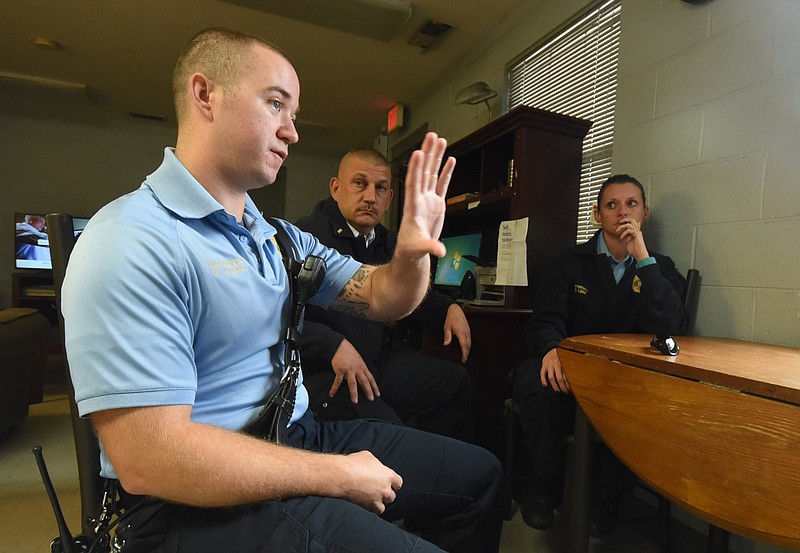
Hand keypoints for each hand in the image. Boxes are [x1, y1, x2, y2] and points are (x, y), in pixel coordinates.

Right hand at [329, 339, 379, 402]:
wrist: (341, 347)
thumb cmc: (350, 354)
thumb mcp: (359, 361)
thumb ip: (361, 370)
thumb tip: (364, 379)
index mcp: (363, 367)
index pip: (371, 378)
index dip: (375, 386)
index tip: (377, 394)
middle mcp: (357, 369)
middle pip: (364, 381)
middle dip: (368, 390)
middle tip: (370, 398)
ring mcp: (349, 370)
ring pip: (352, 383)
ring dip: (354, 393)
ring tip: (355, 400)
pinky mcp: (340, 370)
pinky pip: (337, 381)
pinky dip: (334, 388)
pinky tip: (332, 393)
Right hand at [341, 451, 402, 513]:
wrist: (342, 476)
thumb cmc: (354, 464)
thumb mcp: (368, 457)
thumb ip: (376, 464)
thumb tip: (374, 466)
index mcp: (389, 475)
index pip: (398, 482)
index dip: (393, 483)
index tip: (388, 483)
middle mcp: (386, 488)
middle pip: (392, 494)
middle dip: (386, 492)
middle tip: (377, 489)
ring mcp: (379, 498)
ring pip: (387, 503)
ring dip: (381, 500)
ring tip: (372, 496)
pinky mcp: (371, 506)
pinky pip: (379, 510)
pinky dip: (375, 507)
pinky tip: (369, 502)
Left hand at [394, 132, 455, 260]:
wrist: (414, 251)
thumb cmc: (410, 249)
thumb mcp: (418, 248)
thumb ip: (429, 247)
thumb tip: (439, 251)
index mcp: (413, 206)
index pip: (413, 183)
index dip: (415, 168)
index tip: (417, 153)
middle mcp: (420, 199)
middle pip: (423, 171)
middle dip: (427, 153)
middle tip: (431, 136)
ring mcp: (428, 199)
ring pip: (431, 173)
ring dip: (435, 157)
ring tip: (440, 140)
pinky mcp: (436, 204)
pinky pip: (441, 184)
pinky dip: (445, 172)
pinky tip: (449, 160)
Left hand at [443, 303, 470, 362]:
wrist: (456, 310)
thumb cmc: (451, 318)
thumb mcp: (447, 327)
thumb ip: (447, 336)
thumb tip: (446, 344)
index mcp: (461, 333)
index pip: (464, 346)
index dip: (464, 353)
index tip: (464, 359)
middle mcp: (466, 332)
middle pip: (468, 346)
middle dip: (467, 353)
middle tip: (464, 359)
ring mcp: (468, 331)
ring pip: (470, 343)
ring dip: (468, 349)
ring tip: (465, 354)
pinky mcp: (468, 329)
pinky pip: (469, 339)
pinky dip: (468, 344)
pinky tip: (466, 346)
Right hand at [539, 348, 570, 393]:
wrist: (551, 347)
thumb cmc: (560, 355)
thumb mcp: (566, 359)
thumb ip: (569, 367)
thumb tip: (576, 377)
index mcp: (564, 364)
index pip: (567, 376)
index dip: (569, 384)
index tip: (571, 390)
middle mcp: (557, 365)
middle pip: (560, 378)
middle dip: (563, 387)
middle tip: (565, 392)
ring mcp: (550, 365)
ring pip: (551, 378)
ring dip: (554, 386)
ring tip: (558, 391)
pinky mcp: (544, 365)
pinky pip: (542, 374)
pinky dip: (543, 380)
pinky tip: (545, 385)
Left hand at [615, 216, 648, 260]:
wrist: (640, 254)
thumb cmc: (635, 250)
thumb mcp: (629, 242)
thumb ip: (627, 237)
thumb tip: (623, 235)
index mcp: (636, 232)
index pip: (632, 222)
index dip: (626, 221)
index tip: (619, 224)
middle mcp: (637, 231)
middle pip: (633, 220)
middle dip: (625, 219)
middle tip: (619, 222)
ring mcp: (638, 232)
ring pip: (630, 224)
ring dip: (622, 226)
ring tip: (617, 230)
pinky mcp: (637, 235)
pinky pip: (629, 230)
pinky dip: (624, 233)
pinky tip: (621, 237)